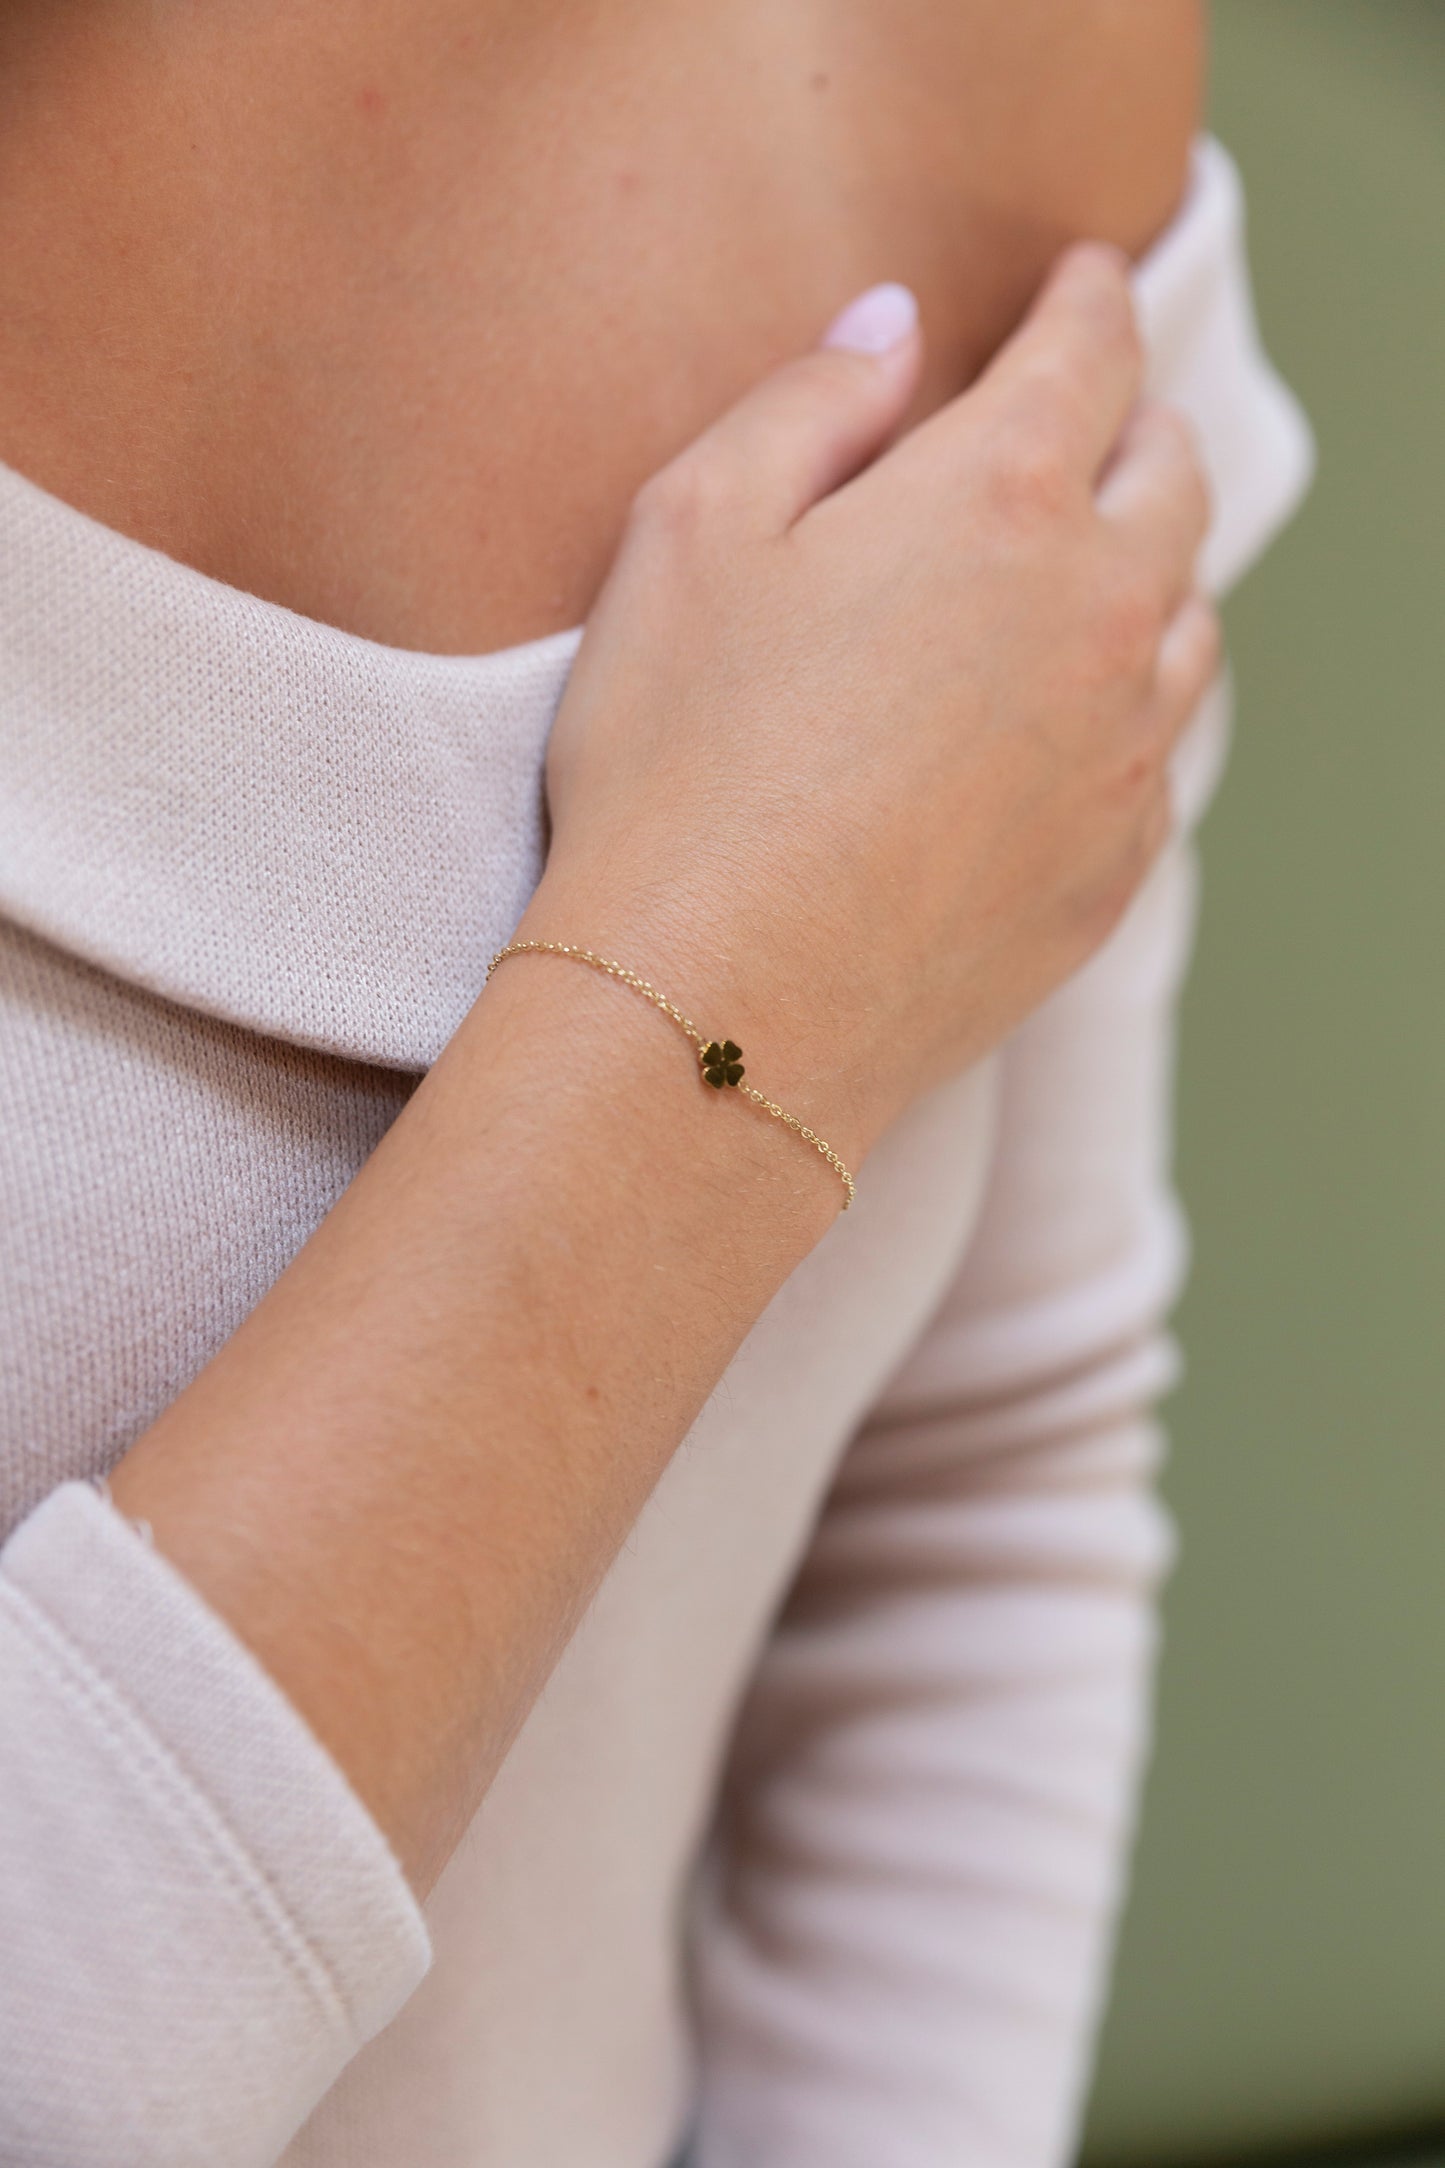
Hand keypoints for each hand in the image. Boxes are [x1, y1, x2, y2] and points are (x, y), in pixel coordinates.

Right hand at [530, 249, 1216, 1164]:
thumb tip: (895, 329)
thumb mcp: (688, 533)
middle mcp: (1100, 614)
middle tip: (1087, 422)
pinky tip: (1072, 717)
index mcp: (1001, 500)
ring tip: (1087, 570)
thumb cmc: (676, 767)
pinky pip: (1160, 750)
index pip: (1090, 353)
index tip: (1078, 283)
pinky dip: (1132, 702)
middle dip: (1133, 427)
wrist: (718, 1009)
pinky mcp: (1113, 866)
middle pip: (1172, 476)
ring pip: (1187, 619)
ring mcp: (1123, 751)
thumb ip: (809, 402)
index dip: (1084, 299)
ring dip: (1147, 568)